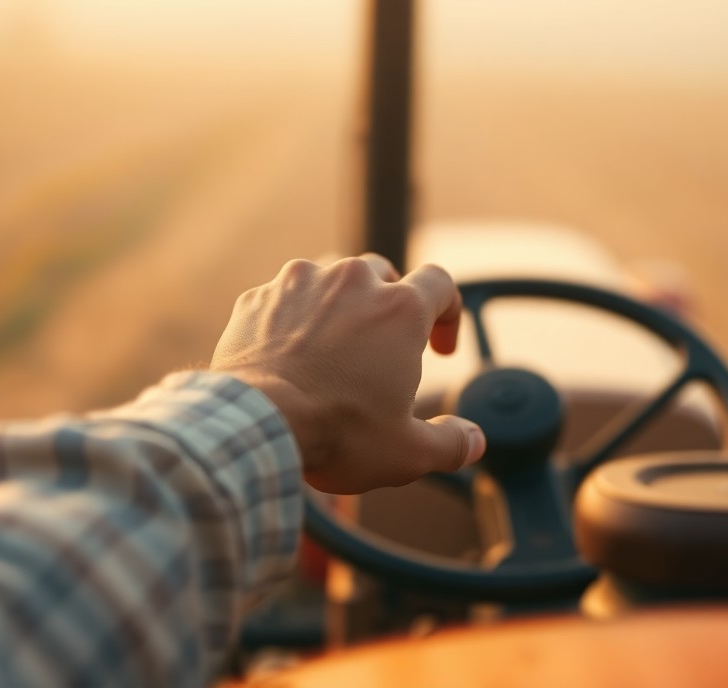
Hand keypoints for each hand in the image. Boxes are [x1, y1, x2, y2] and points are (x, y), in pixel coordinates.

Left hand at [211, 254, 485, 493]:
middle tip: (381, 350)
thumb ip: (450, 443)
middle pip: (382, 275)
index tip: (438, 348)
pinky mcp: (257, 299)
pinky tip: (286, 358)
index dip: (447, 312)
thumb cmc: (338, 434)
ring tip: (331, 351)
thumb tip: (474, 441)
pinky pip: (282, 300)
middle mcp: (352, 281)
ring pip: (329, 280)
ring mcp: (299, 283)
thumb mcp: (408, 452)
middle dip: (387, 306)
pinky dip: (290, 321)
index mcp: (400, 309)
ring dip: (337, 307)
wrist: (254, 425)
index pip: (441, 283)